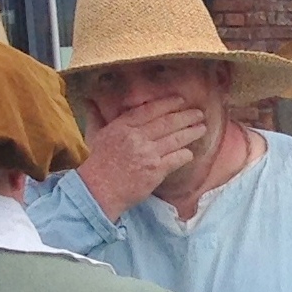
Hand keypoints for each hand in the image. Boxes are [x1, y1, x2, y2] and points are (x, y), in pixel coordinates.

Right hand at [76, 97, 209, 218]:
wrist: (98, 191)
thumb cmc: (96, 164)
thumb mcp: (94, 135)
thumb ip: (96, 117)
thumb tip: (89, 101)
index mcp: (122, 126)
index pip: (149, 110)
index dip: (168, 104)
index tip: (181, 100)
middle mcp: (136, 137)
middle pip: (167, 123)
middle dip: (185, 116)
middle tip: (199, 113)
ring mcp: (147, 154)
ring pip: (175, 139)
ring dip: (191, 133)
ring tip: (202, 128)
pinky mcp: (155, 171)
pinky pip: (176, 159)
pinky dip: (185, 155)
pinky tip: (191, 153)